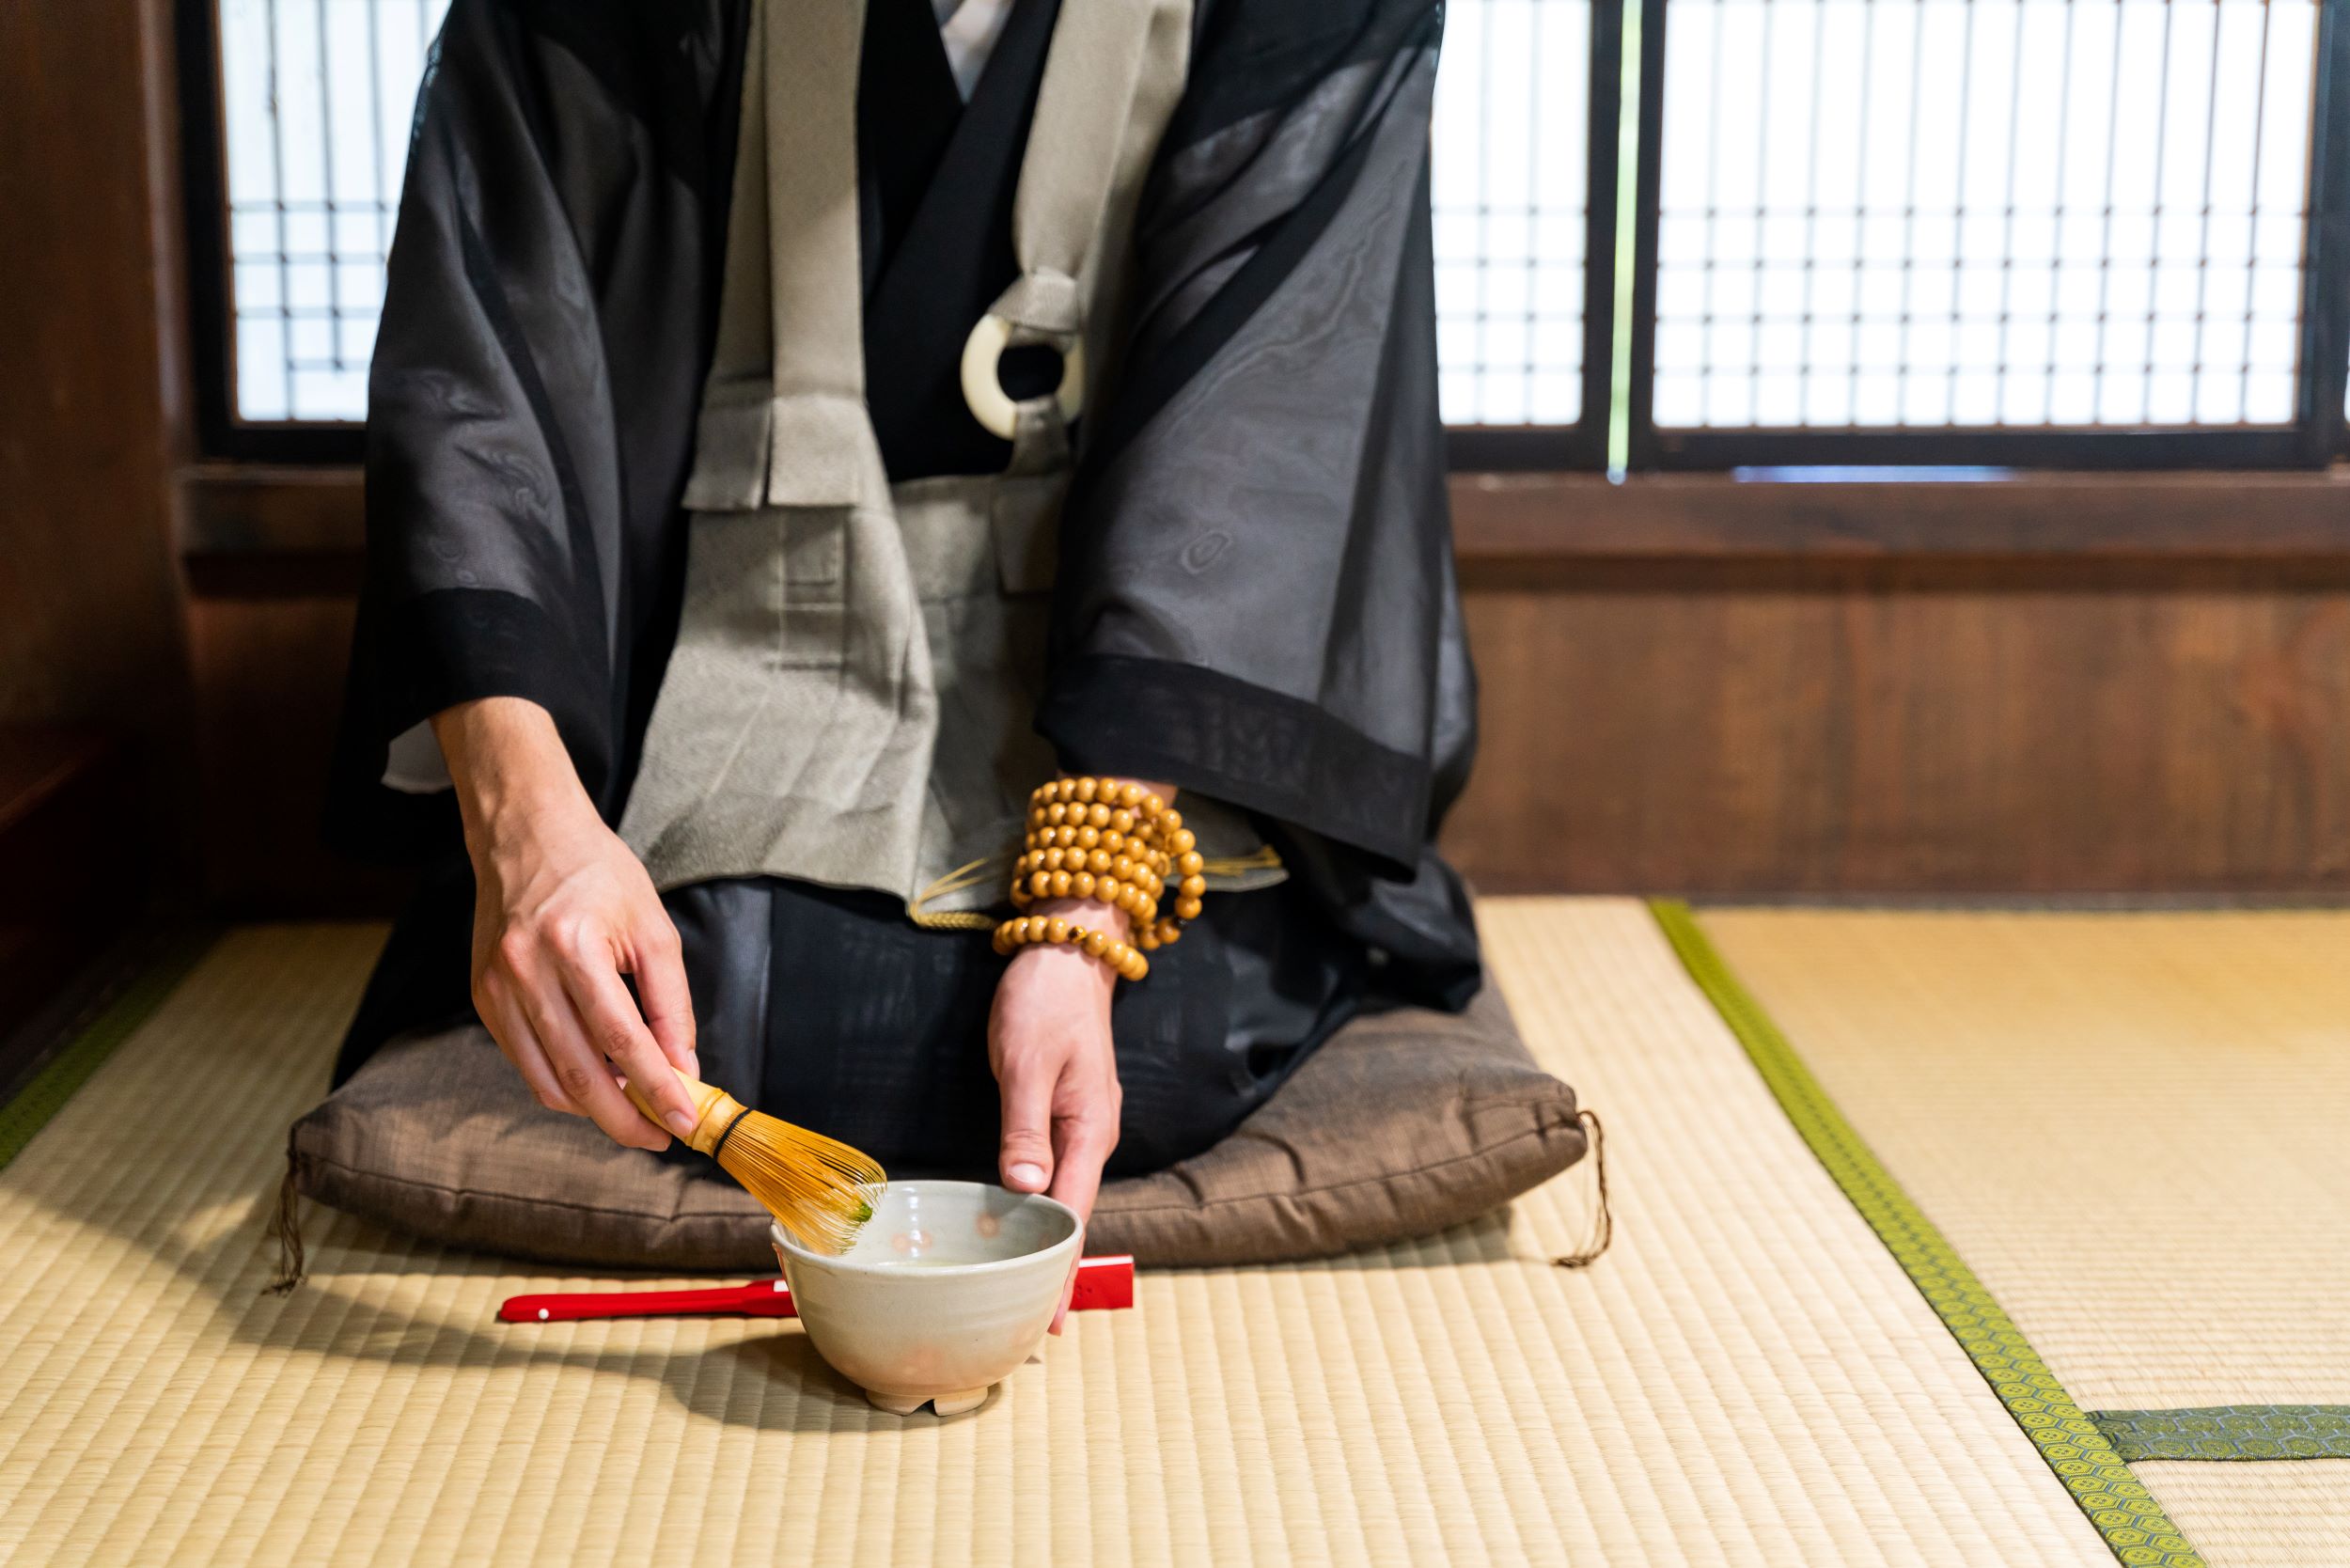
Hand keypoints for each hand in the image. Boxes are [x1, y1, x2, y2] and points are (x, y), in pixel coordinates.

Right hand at [434, 698, 701, 1150]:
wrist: (527, 836)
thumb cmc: (598, 874)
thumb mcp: (653, 927)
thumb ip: (670, 1002)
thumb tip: (683, 1067)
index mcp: (572, 946)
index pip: (621, 1039)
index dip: (656, 1087)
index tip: (685, 1119)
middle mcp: (524, 972)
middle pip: (579, 1075)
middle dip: (625, 1119)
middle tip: (660, 1135)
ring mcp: (496, 989)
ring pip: (547, 1082)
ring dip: (595, 1110)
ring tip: (635, 1112)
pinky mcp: (483, 1000)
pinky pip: (526, 1064)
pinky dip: (564, 1085)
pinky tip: (597, 1082)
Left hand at [989, 895, 1124, 1327]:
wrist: (1067, 950)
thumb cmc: (1044, 1002)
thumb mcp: (1028, 1063)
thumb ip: (1025, 1127)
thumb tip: (1024, 1191)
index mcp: (1089, 1131)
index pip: (1073, 1215)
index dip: (1060, 1268)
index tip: (1051, 1319)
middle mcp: (1092, 1137)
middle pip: (1077, 1217)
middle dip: (1059, 1271)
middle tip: (1037, 1328)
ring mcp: (1082, 1126)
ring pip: (1067, 1199)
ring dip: (1051, 1244)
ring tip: (1030, 1293)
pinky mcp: (1065, 1114)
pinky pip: (1058, 1176)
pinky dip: (1044, 1210)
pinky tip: (1027, 1229)